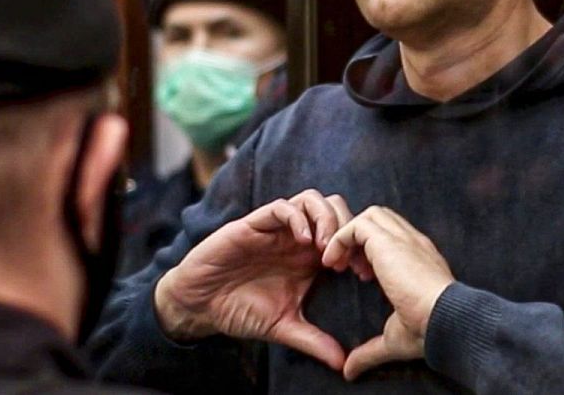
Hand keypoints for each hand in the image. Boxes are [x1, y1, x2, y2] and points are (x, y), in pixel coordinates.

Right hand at [154, 189, 352, 369]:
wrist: (200, 304)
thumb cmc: (240, 310)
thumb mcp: (283, 326)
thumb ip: (313, 340)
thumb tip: (343, 363)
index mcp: (309, 257)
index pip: (345, 234)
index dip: (359, 248)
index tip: (364, 274)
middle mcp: (296, 237)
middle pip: (334, 208)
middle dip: (347, 228)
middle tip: (347, 260)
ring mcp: (276, 228)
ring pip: (311, 200)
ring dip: (325, 218)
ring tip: (325, 248)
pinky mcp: (254, 224)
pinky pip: (281, 207)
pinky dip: (297, 217)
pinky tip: (302, 241)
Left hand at [322, 206, 454, 380]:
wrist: (445, 320)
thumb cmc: (428, 330)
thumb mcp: (393, 339)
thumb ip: (369, 350)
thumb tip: (349, 370)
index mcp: (420, 260)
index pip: (394, 237)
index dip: (371, 252)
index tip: (361, 277)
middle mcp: (414, 243)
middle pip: (382, 219)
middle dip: (359, 237)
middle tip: (346, 267)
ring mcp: (404, 239)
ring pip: (371, 215)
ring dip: (348, 234)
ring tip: (337, 263)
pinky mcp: (388, 240)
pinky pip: (357, 224)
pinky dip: (340, 238)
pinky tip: (333, 263)